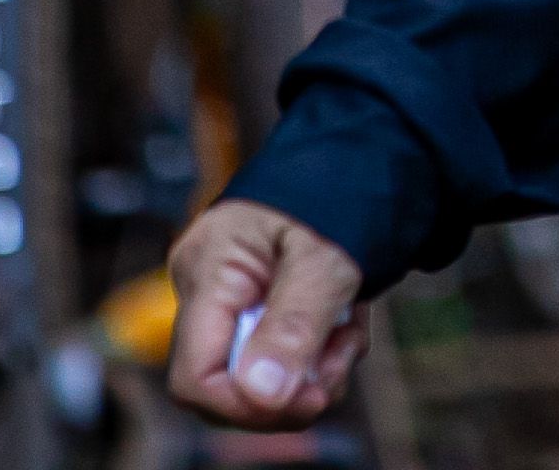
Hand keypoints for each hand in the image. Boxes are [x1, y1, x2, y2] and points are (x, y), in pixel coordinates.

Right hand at [165, 197, 369, 428]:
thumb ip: (294, 325)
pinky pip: (281, 360)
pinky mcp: (258, 309)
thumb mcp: (326, 257)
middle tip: (344, 353)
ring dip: (316, 370)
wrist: (364, 154)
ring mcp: (230, 301)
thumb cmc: (340, 188)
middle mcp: (207, 290)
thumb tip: (261, 394)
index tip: (309, 397)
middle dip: (292, 387)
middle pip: (229, 386)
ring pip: (262, 379)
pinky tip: (347, 323)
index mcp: (208, 270)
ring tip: (352, 328)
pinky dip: (320, 356)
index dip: (246, 404)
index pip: (194, 377)